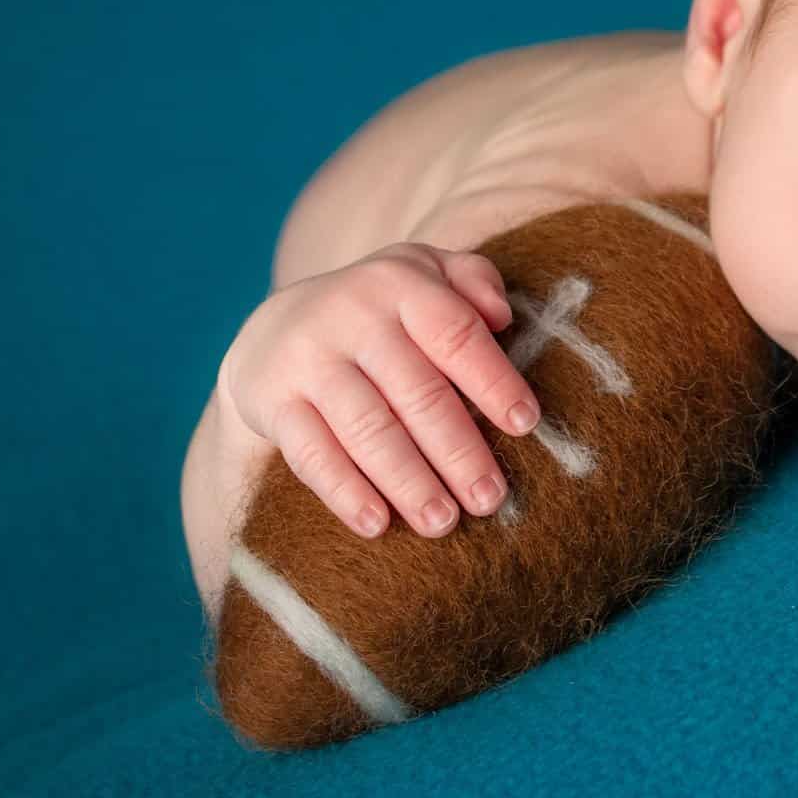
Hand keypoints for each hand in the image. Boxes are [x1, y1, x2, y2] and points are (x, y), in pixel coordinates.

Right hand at [216, 242, 542, 538]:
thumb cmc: (379, 310)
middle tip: (490, 499)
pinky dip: (344, 492)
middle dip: (459, 451)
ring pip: (368, 429)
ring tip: (443, 523)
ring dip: (410, 482)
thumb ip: (475, 280)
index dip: (493, 380)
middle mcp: (353, 317)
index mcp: (401, 284)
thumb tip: (504, 316)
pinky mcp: (272, 400)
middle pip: (417, 392)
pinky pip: (310, 453)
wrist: (273, 328)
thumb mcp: (426, 273)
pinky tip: (376, 524)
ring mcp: (309, 360)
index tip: (525, 424)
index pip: (455, 333)